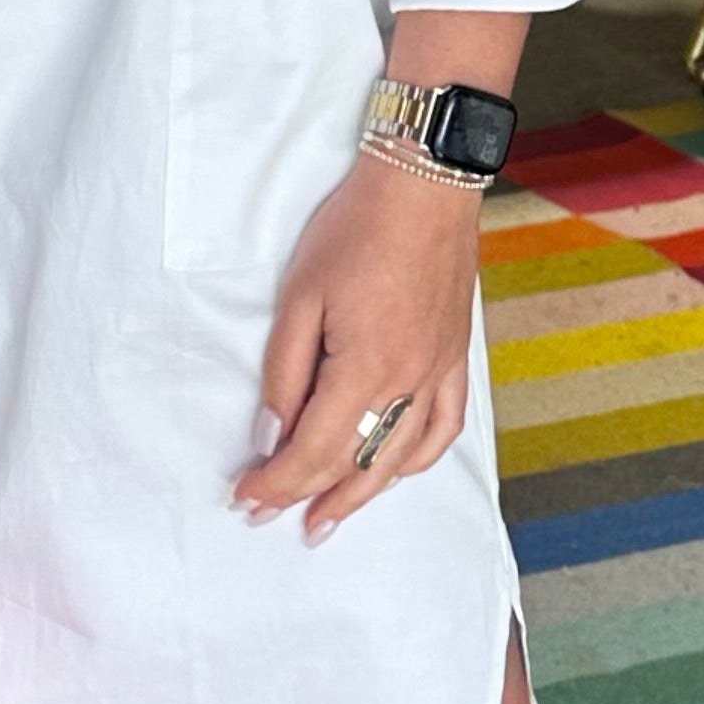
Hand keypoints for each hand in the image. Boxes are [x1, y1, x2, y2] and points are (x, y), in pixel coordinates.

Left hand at [234, 149, 483, 545]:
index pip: (314, 451)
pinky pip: (445, 427)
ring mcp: (439, 373)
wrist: (424, 183)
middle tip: (275, 521)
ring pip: (402, 459)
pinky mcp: (456, 357)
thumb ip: (284, 373)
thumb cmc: (357, 229)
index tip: (247, 498)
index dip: (277, 483)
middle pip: (357, 466)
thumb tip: (271, 433)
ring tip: (330, 515)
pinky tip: (395, 472)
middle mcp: (409, 383)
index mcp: (366, 370)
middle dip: (311, 497)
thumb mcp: (300, 297)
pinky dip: (417, 460)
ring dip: (362, 494)